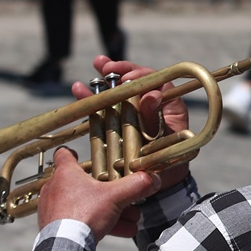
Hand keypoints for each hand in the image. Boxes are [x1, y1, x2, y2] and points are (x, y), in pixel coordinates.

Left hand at [34, 149, 160, 237]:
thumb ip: (135, 186)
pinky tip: (122, 230)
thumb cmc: (82, 216)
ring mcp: (54, 208)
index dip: (74, 154)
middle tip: (121, 196)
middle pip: (83, 184)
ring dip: (107, 210)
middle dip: (106, 191)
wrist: (65, 246)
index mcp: (66, 174)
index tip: (82, 157)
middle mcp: (56, 188)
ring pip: (85, 204)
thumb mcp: (115, 197)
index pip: (64, 155)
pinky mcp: (56, 226)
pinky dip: (99, 224)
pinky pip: (80, 221)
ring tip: (129, 218)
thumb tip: (152, 179)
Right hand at [78, 56, 193, 190]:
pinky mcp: (120, 124)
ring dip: (106, 78)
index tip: (126, 78)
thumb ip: (155, 120)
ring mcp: (136, 114)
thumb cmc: (167, 166)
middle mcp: (154, 107)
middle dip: (120, 70)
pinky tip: (79, 89)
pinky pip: (107, 107)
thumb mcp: (163, 144)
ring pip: (121, 91)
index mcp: (170, 108)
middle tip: (104, 65)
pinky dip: (94, 98)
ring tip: (95, 65)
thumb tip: (151, 94)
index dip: (141, 75)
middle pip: (137, 81)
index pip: (158, 81)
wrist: (157, 186)